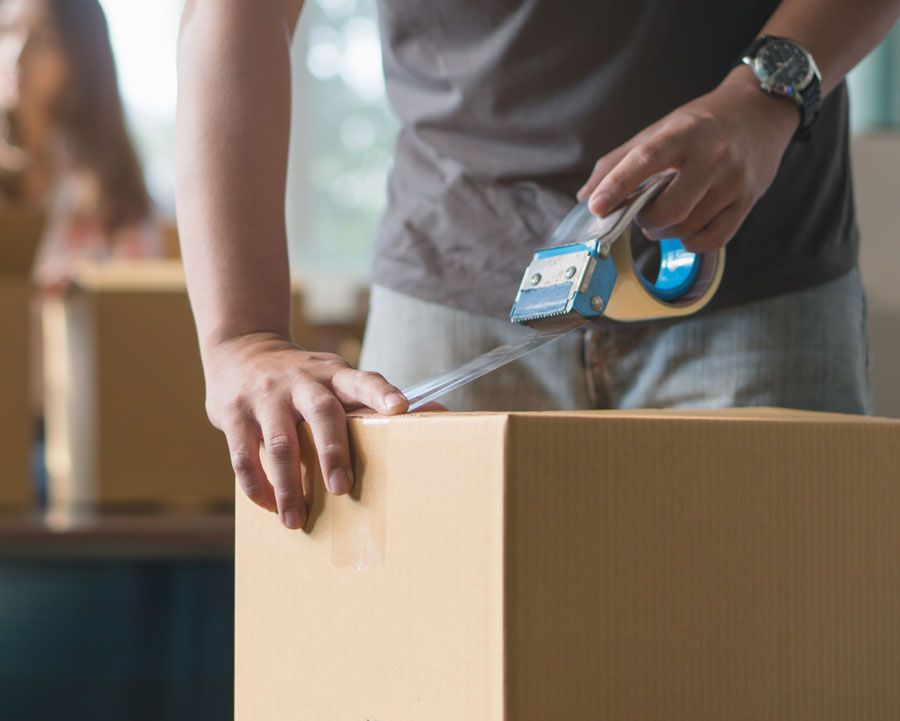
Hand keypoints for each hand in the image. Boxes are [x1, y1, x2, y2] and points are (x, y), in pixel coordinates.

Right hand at [203, 332, 408, 529]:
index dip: (382, 393)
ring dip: (289, 485)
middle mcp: (301, 382)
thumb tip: (438, 412)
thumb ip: (371, 398)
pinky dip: (257, 486)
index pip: (362, 380)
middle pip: (322, 414)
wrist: (241, 348)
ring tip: (296, 519)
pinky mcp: (234, 414)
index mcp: (333, 374)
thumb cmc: (304, 376)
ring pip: (279, 443)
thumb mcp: (336, 375)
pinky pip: (243, 455)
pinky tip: (269, 506)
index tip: (400, 408)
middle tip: (341, 489)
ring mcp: (266, 397)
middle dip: (333, 452)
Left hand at [577, 66, 798, 251]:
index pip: (645, 160)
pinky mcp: (747, 202)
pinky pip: (712, 240)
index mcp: (683, 134)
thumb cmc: (701, 123)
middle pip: (669, 209)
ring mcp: (733, 181)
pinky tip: (686, 230)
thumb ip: (619, 161)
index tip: (596, 206)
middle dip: (645, 220)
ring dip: (665, 232)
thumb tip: (586, 196)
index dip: (617, 186)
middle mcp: (712, 156)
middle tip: (642, 213)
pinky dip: (691, 243)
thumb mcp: (659, 130)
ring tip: (665, 216)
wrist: (760, 111)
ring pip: (688, 227)